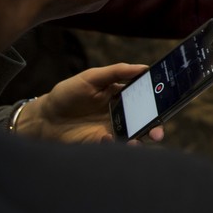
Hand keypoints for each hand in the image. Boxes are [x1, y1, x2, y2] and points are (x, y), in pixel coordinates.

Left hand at [13, 63, 163, 143]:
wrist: (44, 118)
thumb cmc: (68, 93)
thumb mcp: (92, 77)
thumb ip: (117, 71)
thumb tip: (144, 67)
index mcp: (124, 96)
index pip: (147, 98)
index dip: (160, 101)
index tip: (168, 102)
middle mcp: (122, 114)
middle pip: (146, 121)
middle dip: (155, 128)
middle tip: (158, 133)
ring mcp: (113, 129)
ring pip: (134, 136)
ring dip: (138, 140)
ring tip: (136, 142)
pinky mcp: (100, 143)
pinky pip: (113, 146)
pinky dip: (113, 144)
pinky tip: (105, 138)